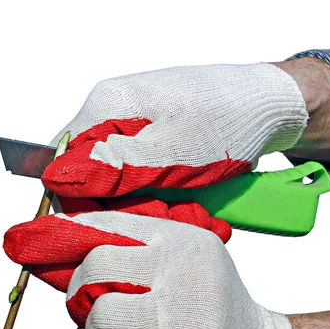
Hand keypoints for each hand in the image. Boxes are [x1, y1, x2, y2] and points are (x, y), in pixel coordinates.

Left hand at [4, 211, 292, 328]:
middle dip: (78, 291)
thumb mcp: (186, 262)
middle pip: (95, 267)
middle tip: (85, 305)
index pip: (108, 226)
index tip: (32, 240)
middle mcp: (182, 274)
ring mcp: (181, 321)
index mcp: (182, 242)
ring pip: (98, 316)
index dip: (66, 233)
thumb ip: (136, 253)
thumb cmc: (209, 310)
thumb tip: (65, 244)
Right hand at [42, 63, 307, 197]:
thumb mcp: (172, 150)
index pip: (63, 165)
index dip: (82, 202)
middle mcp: (113, 116)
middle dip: (125, 208)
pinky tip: (191, 203)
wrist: (273, 106)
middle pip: (91, 179)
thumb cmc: (230, 120)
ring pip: (118, 187)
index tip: (119, 222)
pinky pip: (140, 183)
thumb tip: (56, 179)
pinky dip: (163, 199)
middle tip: (166, 215)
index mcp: (106, 106)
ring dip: (149, 207)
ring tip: (189, 210)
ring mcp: (133, 131)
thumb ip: (112, 165)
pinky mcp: (151, 146)